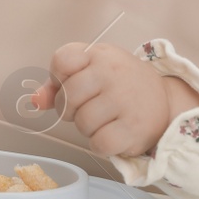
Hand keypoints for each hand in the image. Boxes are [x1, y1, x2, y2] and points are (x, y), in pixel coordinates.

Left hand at [30, 42, 198, 157]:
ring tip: (104, 119)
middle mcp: (112, 72)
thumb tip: (35, 101)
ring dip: (87, 128)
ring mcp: (124, 99)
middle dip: (70, 109)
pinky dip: (101, 145)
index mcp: (99, 54)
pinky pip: (98, 143)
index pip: (62, 60)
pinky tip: (113, 133)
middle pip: (67, 97)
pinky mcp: (134, 127)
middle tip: (87, 107)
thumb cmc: (120, 85)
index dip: (58, 78)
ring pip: (82, 122)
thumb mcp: (91, 72)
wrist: (163, 101)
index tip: (71, 83)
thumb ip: (59, 84)